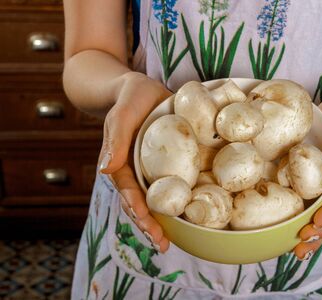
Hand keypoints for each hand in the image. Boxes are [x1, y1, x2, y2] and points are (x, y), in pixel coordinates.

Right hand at [98, 72, 171, 251]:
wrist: (142, 90)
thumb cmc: (129, 100)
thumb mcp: (122, 116)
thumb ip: (114, 140)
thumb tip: (104, 170)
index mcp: (123, 165)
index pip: (129, 193)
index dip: (138, 211)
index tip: (149, 227)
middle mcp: (139, 171)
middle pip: (143, 203)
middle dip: (151, 225)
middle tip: (163, 244)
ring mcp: (155, 168)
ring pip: (160, 198)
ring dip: (166, 219)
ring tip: (176, 240)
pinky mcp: (172, 161)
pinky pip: (177, 181)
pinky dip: (184, 197)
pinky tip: (196, 210)